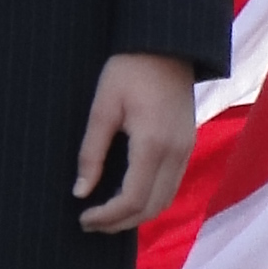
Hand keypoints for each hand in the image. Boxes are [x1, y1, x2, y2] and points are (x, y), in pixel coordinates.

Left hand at [75, 51, 198, 233]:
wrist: (167, 45)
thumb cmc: (129, 70)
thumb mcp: (103, 108)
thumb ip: (92, 153)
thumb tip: (80, 192)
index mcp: (153, 144)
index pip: (133, 199)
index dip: (107, 216)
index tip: (83, 217)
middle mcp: (176, 152)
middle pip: (152, 208)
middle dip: (120, 223)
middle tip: (90, 222)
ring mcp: (185, 149)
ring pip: (165, 200)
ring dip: (136, 214)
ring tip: (106, 214)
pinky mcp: (187, 145)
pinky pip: (171, 185)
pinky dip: (149, 199)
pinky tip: (126, 194)